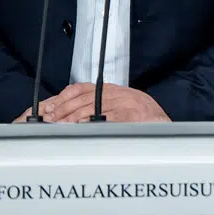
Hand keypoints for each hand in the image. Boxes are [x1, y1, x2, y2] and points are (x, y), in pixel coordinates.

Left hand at [35, 83, 170, 123]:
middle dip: (63, 109)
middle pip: (84, 98)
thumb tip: (72, 118)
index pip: (82, 88)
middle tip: (49, 120)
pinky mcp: (133, 114)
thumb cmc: (145, 119)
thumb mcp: (122, 107)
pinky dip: (94, 121)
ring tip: (60, 125)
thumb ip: (100, 108)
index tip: (49, 107)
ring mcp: (126, 103)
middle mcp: (119, 94)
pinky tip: (82, 126)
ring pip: (93, 106)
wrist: (165, 126)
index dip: (63, 97)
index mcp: (114, 91)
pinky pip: (109, 116)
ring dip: (73, 117)